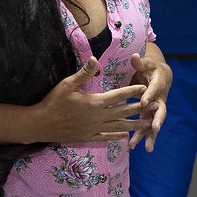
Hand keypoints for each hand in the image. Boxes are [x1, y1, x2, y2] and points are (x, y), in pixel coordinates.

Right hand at [31, 57, 151, 143]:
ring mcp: (93, 129)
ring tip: (148, 124)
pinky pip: (105, 137)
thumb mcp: (67, 84)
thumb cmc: (53, 102)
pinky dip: (116, 136)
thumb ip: (83, 73)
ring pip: (118, 127)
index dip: (132, 91)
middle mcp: (97, 117)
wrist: (40, 125)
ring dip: (134, 125)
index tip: (145, 87)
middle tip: (156, 106)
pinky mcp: (87, 137)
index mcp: (94, 103)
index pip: (118, 96)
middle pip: (123, 112)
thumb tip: (95, 59)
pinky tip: (125, 136)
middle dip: (140, 108)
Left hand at [128, 51, 171, 151]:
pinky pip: (148, 127)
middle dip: (157, 120)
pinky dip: (145, 137)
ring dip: (151, 135)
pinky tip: (136, 147)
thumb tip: (135, 56)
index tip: (143, 102)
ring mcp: (156, 109)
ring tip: (147, 148)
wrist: (161, 77)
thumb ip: (140, 62)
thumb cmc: (151, 69)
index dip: (149, 96)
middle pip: (160, 111)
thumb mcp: (146, 64)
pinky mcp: (151, 115)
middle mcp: (160, 99)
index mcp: (158, 84)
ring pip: (155, 123)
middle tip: (155, 128)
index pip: (153, 90)